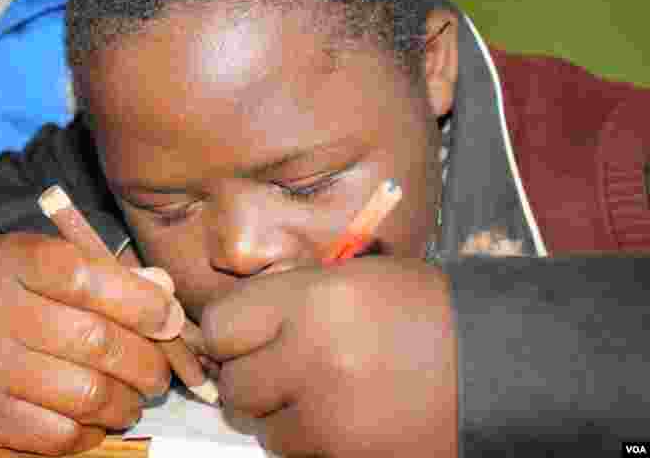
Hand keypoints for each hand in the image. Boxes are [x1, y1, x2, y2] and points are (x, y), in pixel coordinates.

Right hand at [0, 232, 180, 454]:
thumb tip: (164, 295)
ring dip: (128, 401)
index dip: (141, 302)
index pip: (86, 278)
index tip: (168, 318)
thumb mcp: (39, 262)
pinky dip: (94, 431)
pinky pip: (60, 435)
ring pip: (85, 394)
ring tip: (135, 395)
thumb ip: (102, 274)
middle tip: (160, 369)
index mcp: (11, 260)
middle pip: (95, 341)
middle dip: (146, 360)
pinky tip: (99, 417)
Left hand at [201, 257, 456, 457]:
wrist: (498, 362)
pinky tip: (345, 421)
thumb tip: (235, 327)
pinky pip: (300, 457)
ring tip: (321, 397)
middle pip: (235, 387)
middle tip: (280, 372)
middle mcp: (311, 362)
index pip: (219, 327)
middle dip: (252, 380)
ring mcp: (331, 421)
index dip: (231, 333)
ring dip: (282, 418)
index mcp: (310, 303)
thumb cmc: (422, 308)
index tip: (247, 336)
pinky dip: (312, 444)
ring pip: (264, 432)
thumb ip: (288, 297)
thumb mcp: (350, 277)